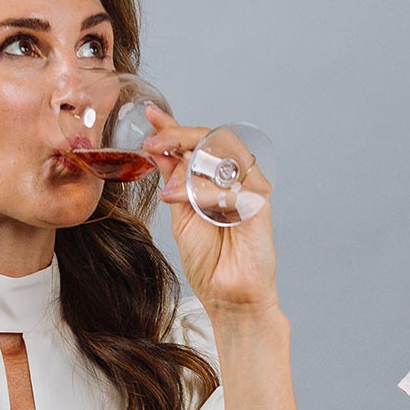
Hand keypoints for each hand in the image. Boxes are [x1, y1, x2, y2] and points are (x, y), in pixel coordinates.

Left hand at [143, 103, 279, 319]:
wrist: (226, 295)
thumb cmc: (209, 260)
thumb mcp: (179, 213)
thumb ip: (172, 180)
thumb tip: (156, 150)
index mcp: (215, 179)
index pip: (196, 143)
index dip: (173, 126)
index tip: (149, 114)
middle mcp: (235, 179)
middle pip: (212, 139)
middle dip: (179, 136)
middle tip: (153, 143)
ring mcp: (249, 189)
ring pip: (223, 155)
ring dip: (191, 164)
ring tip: (168, 186)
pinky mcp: (259, 204)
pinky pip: (232, 184)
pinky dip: (205, 189)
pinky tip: (187, 200)